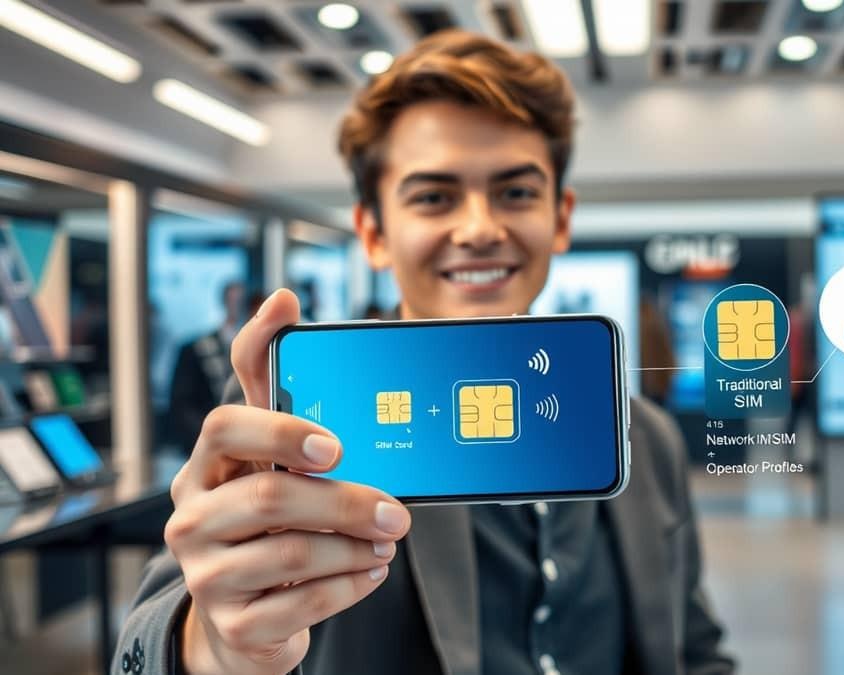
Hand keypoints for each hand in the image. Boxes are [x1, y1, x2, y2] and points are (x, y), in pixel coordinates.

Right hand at [165, 289, 410, 674]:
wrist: (248, 614)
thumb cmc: (270, 518)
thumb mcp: (276, 455)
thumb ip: (279, 386)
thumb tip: (281, 299)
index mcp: (207, 466)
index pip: (224, 428)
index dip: (280, 430)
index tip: (335, 444)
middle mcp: (193, 517)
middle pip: (269, 496)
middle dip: (345, 501)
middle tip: (397, 510)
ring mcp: (206, 573)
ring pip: (291, 552)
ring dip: (355, 546)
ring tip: (389, 538)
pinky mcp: (234, 623)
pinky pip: (302, 604)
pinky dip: (350, 585)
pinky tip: (371, 570)